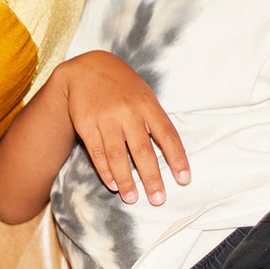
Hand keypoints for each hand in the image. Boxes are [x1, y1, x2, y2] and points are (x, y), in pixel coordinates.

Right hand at [57, 50, 188, 204]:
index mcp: (148, 105)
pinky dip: (105, 170)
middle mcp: (128, 112)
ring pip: (118, 155)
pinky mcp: (86, 124)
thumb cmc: (122, 87)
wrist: (86, 69)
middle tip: (158, 199)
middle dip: (151, 177)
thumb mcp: (144, 95)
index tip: (183, 180)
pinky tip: (113, 184)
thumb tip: (170, 155)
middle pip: (142, 150)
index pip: (167, 135)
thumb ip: (154, 122)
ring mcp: (106, 118)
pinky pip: (97, 152)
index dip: (177, 159)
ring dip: (126, 180)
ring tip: (132, 198)